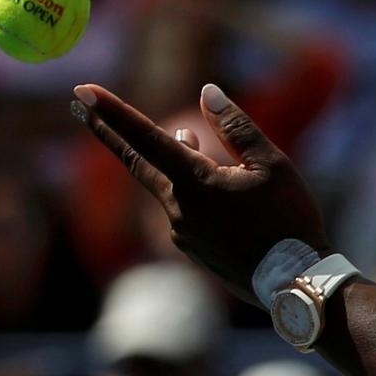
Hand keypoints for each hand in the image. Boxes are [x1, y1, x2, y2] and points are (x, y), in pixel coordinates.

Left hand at [70, 83, 329, 305]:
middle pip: (138, 163)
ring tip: (193, 143)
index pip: (145, 139)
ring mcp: (182, 234)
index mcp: (196, 183)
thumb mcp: (273, 165)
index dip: (113, 112)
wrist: (296, 284)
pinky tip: (227, 198)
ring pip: (171, 188)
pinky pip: (186, 213)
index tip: (82, 91)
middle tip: (80, 108)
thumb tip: (205, 92)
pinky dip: (195, 194)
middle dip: (109, 133)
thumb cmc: (290, 221)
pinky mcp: (193, 252)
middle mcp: (179, 209)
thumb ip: (235, 127)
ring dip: (177, 164)